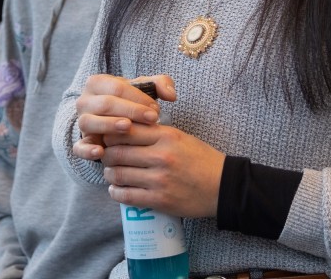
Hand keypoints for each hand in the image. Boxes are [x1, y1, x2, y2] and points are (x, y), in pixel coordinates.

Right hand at [72, 74, 175, 160]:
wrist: (114, 123)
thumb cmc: (132, 103)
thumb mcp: (145, 91)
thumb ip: (161, 85)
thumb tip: (171, 95)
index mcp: (97, 83)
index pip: (116, 87)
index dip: (138, 97)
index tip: (157, 109)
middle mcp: (84, 101)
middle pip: (104, 104)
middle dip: (129, 110)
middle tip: (151, 118)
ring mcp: (81, 122)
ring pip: (89, 122)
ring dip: (108, 125)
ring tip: (128, 127)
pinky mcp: (80, 143)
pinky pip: (78, 147)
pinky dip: (87, 150)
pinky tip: (100, 152)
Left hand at [101, 123, 223, 217]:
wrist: (223, 187)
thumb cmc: (201, 159)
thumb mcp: (180, 137)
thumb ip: (153, 132)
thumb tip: (123, 129)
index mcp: (166, 136)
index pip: (124, 130)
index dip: (110, 134)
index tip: (108, 138)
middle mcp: (161, 156)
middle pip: (116, 152)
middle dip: (106, 155)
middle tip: (106, 157)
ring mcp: (160, 180)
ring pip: (118, 174)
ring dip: (109, 174)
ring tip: (112, 173)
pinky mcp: (160, 200)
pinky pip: (127, 196)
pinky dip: (116, 192)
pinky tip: (116, 189)